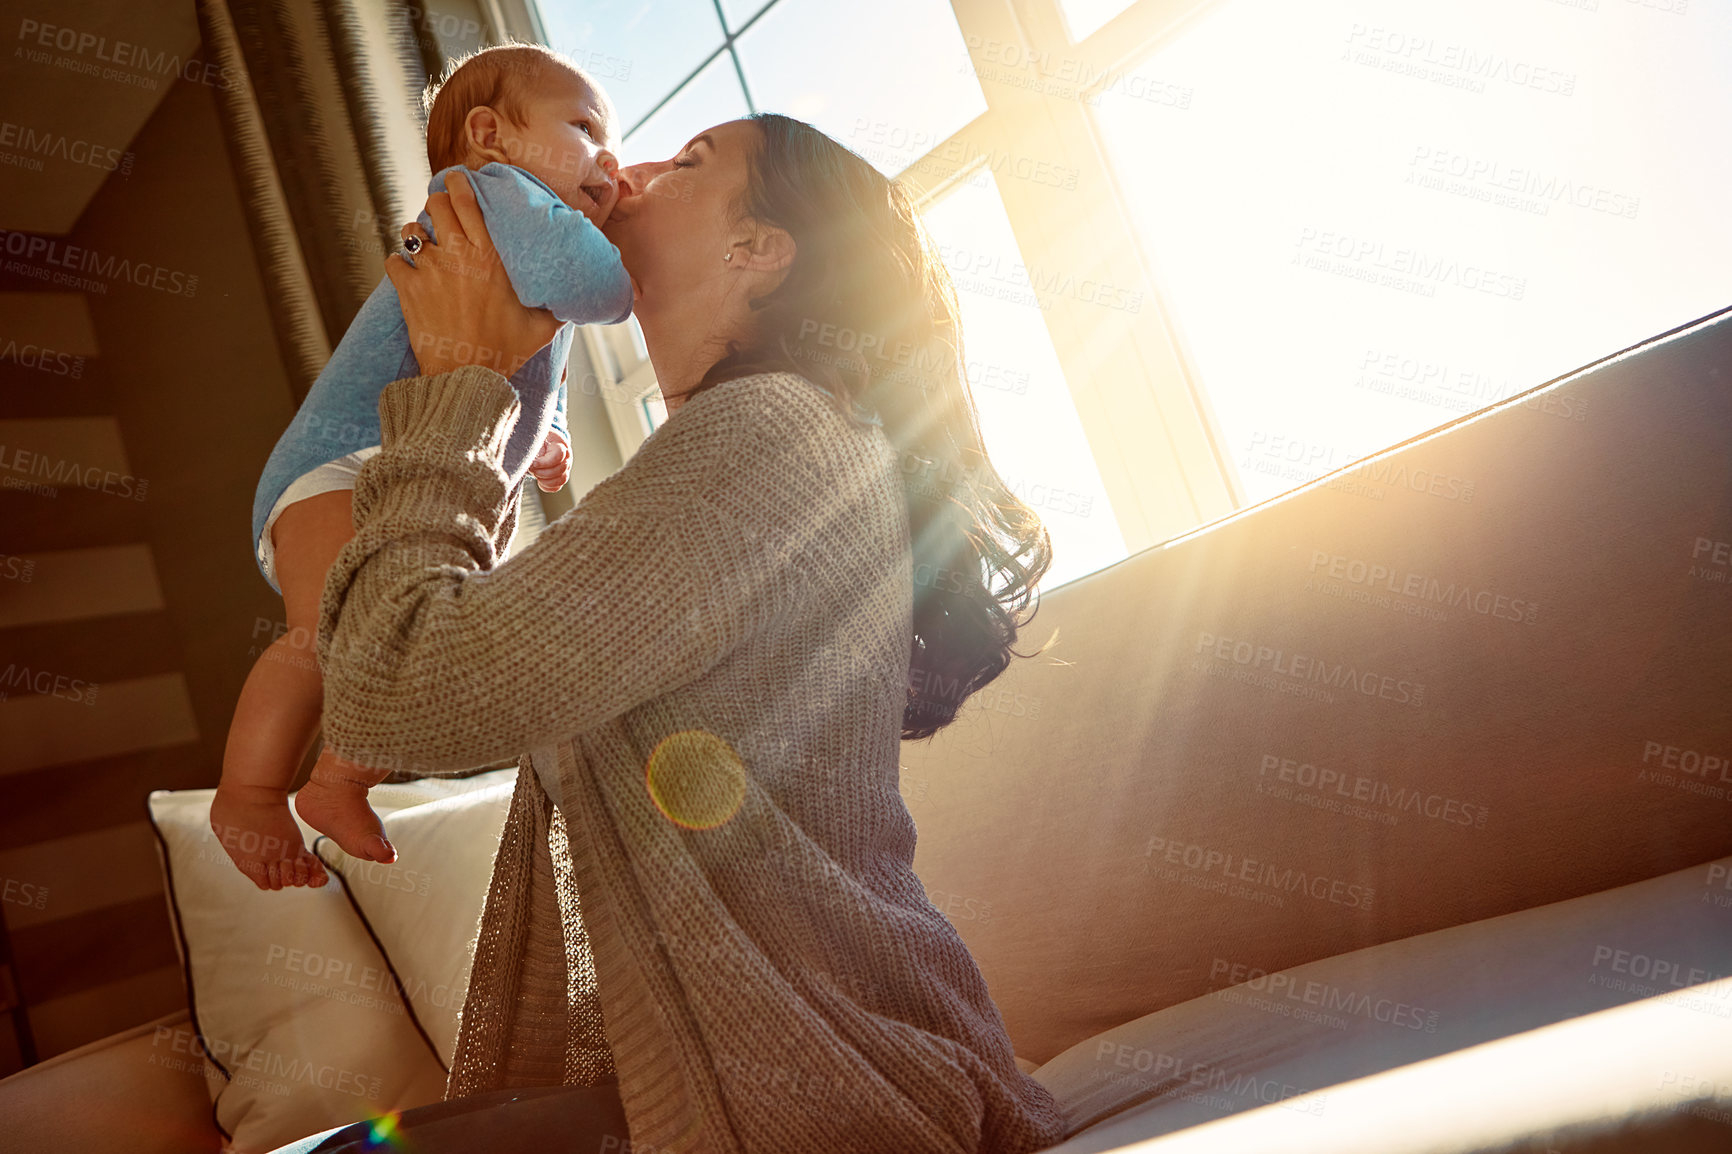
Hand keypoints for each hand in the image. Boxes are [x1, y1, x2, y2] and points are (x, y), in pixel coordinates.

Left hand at [385, 170, 560, 377]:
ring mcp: (430, 271)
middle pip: (436, 205)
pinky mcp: (409, 289)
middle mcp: (458, 256)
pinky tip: (408, 272)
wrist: (468, 376)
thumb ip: (557, 307)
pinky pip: (394, 261)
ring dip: (416, 234)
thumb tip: (577, 299)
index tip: (456, 178)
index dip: (458, 184)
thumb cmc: (505, 351)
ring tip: (424, 243)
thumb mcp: (541, 327)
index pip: (468, 202)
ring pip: (411, 231)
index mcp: (490, 257)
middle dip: (436, 202)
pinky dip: (399, 264)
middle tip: (440, 209)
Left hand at [529, 428, 571, 491]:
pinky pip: (557, 487)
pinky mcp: (561, 477)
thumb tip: (533, 463)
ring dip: (545, 480)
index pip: (559, 456)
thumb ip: (535, 449)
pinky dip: (546, 486)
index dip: (545, 463)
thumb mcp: (535, 439)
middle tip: (531, 468)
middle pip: (561, 469)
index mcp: (560, 445)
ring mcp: (565, 468)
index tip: (533, 464)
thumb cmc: (537, 440)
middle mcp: (566, 457)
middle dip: (543, 472)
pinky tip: (539, 480)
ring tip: (535, 474)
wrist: (541, 442)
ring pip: (561, 480)